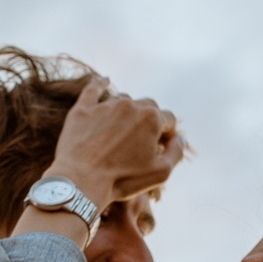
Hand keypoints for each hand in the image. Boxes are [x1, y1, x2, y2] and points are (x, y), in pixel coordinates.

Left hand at [48, 77, 184, 209]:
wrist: (82, 181)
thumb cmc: (123, 179)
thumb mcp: (161, 172)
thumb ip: (177, 152)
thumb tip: (180, 138)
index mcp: (152, 118)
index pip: (169, 119)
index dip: (168, 134)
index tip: (160, 148)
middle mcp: (130, 105)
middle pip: (149, 106)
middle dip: (151, 121)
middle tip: (143, 142)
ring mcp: (105, 105)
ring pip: (125, 100)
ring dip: (129, 112)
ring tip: (123, 132)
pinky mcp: (83, 109)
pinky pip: (93, 88)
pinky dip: (100, 84)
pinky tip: (105, 80)